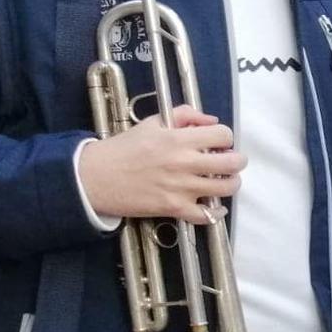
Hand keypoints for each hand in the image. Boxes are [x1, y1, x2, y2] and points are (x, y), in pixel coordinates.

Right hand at [80, 106, 244, 221]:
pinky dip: (215, 212)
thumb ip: (184, 115)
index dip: (225, 138)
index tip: (218, 143)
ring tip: (223, 180)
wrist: (94, 177)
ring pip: (226, 188)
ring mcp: (181, 188)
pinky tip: (213, 204)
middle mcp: (183, 163)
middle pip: (232, 163)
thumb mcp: (152, 123)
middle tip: (229, 161)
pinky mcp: (174, 209)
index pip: (223, 135)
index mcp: (178, 139)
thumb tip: (212, 121)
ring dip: (231, 183)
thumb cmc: (123, 148)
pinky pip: (207, 215)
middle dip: (237, 161)